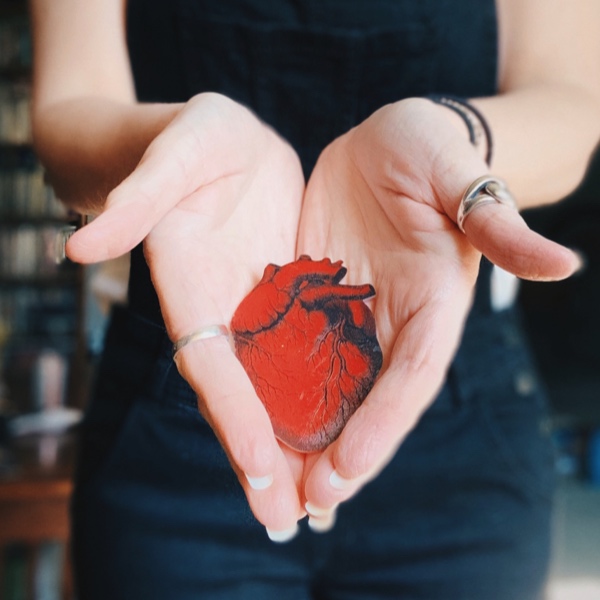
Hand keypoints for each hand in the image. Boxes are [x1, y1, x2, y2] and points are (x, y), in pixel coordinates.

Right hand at [67, 93, 306, 534]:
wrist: (220, 142)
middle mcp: (224, 310)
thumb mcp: (175, 153)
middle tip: (285, 521)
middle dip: (260, 455)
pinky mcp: (285, 297)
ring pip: (272, 386)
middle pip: (240, 393)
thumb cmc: (190, 140)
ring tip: (317, 501)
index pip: (211, 363)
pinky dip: (314, 396)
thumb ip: (139, 198)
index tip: (258, 469)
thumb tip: (81, 245)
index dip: (231, 414)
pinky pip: (300, 355)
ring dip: (291, 440)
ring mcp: (255, 309)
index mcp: (192, 285)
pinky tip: (341, 431)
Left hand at [296, 98, 579, 517]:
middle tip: (303, 505)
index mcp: (429, 305)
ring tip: (275, 483)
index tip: (346, 471)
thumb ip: (497, 226)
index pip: (408, 378)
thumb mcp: (459, 178)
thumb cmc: (434, 151)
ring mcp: (350, 313)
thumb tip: (564, 264)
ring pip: (326, 384)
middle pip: (365, 398)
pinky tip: (252, 415)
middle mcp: (390, 321)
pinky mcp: (315, 296)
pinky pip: (292, 346)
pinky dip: (276, 384)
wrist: (390, 141)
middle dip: (339, 452)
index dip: (381, 426)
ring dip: (304, 434)